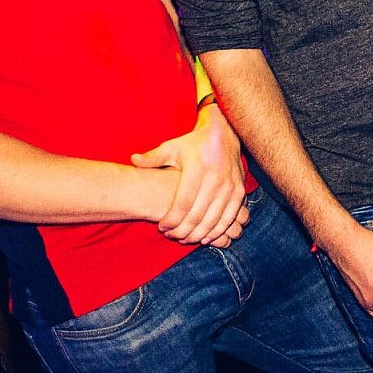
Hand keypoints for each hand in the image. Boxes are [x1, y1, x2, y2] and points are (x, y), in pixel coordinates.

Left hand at [132, 104, 248, 243]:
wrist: (224, 133)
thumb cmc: (193, 143)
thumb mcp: (172, 147)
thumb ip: (153, 157)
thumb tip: (133, 160)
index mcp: (197, 169)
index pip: (183, 203)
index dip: (171, 219)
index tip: (161, 228)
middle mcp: (215, 179)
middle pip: (197, 215)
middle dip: (182, 231)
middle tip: (171, 236)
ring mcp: (230, 186)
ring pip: (213, 220)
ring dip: (198, 234)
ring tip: (185, 239)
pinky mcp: (239, 191)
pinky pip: (229, 218)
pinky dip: (217, 231)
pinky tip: (205, 237)